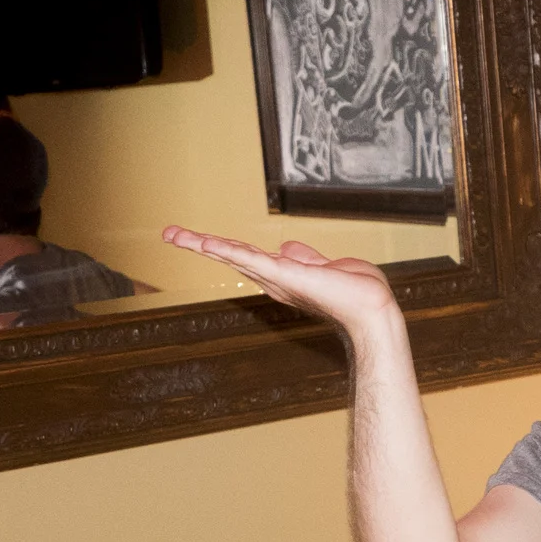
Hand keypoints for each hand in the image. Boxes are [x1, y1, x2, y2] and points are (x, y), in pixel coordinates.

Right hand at [161, 225, 400, 341]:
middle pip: (231, 256)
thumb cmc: (357, 293)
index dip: (223, 247)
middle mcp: (274, 280)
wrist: (371, 308)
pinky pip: (250, 259)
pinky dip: (227, 250)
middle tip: (169, 233)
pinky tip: (205, 242)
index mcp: (283, 276)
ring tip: (174, 234)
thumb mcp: (327, 266)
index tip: (199, 239)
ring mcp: (276, 279)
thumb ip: (305, 257)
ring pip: (233, 256)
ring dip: (202, 244)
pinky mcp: (283, 275)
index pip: (247, 257)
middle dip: (199, 244)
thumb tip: (285, 247)